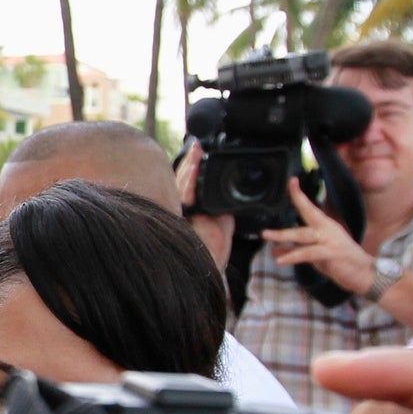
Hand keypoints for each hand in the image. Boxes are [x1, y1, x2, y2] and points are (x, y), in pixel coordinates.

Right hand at [176, 142, 234, 267]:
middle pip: (183, 180)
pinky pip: (182, 195)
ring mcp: (179, 212)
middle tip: (197, 147)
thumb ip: (225, 209)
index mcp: (193, 209)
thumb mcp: (224, 224)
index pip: (190, 184)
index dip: (194, 168)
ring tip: (196, 151)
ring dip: (189, 166)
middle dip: (190, 162)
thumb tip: (233, 196)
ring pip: (180, 184)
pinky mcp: (179, 217)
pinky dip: (188, 181)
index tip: (201, 153)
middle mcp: (183, 210)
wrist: (210, 266)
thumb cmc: (214, 252)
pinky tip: (194, 168)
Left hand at [261, 178, 377, 296]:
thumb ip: (295, 251)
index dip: (300, 195)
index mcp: (325, 226)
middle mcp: (329, 229)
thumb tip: (274, 250)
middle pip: (308, 214)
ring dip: (283, 235)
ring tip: (267, 235)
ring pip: (304, 234)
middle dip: (294, 204)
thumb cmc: (340, 263)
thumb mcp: (315, 257)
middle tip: (275, 199)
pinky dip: (294, 256)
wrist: (364, 275)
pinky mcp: (332, 253)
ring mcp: (331, 240)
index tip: (291, 181)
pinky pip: (309, 253)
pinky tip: (280, 260)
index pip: (311, 208)